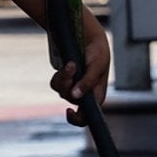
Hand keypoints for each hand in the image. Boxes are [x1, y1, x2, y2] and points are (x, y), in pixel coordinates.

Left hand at [50, 4, 111, 125]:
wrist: (89, 38)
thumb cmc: (98, 52)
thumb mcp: (97, 65)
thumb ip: (88, 82)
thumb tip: (76, 97)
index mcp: (97, 95)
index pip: (87, 116)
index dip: (77, 119)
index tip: (69, 111)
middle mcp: (85, 94)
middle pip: (70, 100)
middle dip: (68, 85)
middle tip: (71, 68)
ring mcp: (75, 87)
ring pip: (62, 91)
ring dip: (63, 78)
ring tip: (70, 64)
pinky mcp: (66, 80)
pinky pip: (57, 84)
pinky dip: (60, 75)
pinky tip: (67, 65)